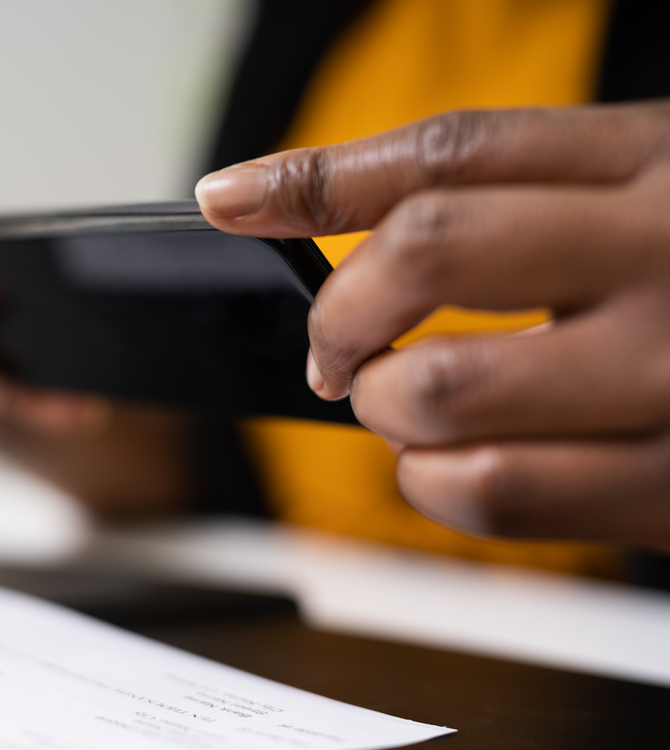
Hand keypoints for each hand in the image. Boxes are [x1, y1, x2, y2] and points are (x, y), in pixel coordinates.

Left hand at [197, 102, 669, 549]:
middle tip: (338, 348)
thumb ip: (524, 197)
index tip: (231, 197)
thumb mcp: (654, 192)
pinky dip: (430, 484)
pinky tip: (450, 465)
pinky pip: (491, 490)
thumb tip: (329, 213)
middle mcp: (664, 252)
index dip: (318, 175)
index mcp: (654, 163)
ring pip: (439, 390)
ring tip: (405, 408)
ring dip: (383, 408)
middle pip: (426, 252)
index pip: (451, 152)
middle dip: (341, 312)